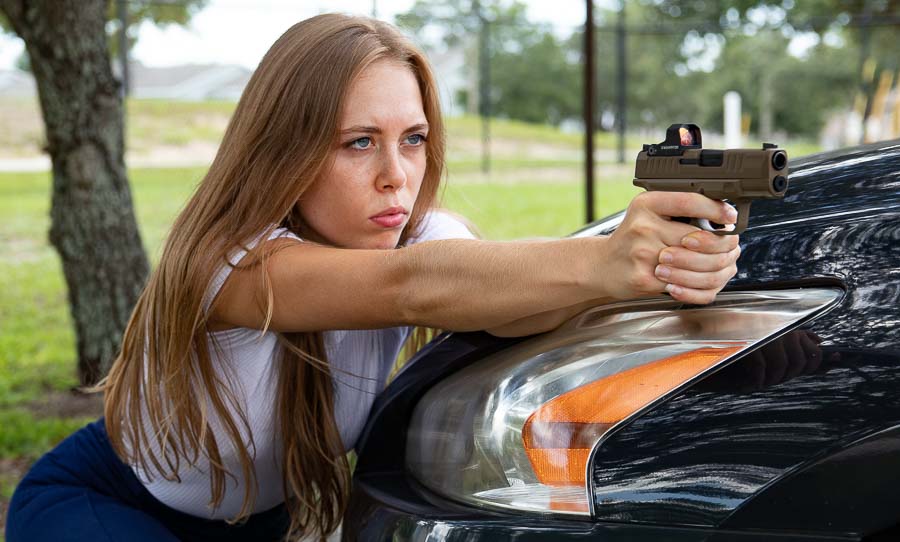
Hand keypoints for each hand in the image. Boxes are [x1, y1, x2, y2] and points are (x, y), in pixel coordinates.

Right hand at [603, 192, 739, 303]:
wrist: (602, 265)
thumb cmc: (631, 240)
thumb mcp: (648, 215)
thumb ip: (678, 214)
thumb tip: (721, 221)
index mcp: (647, 204)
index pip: (689, 201)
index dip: (716, 210)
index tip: (730, 217)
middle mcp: (643, 226)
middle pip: (699, 238)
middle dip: (721, 246)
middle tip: (729, 248)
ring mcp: (642, 253)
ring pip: (696, 263)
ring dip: (712, 268)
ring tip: (715, 266)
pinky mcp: (644, 277)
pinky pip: (683, 284)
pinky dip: (696, 287)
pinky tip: (696, 282)